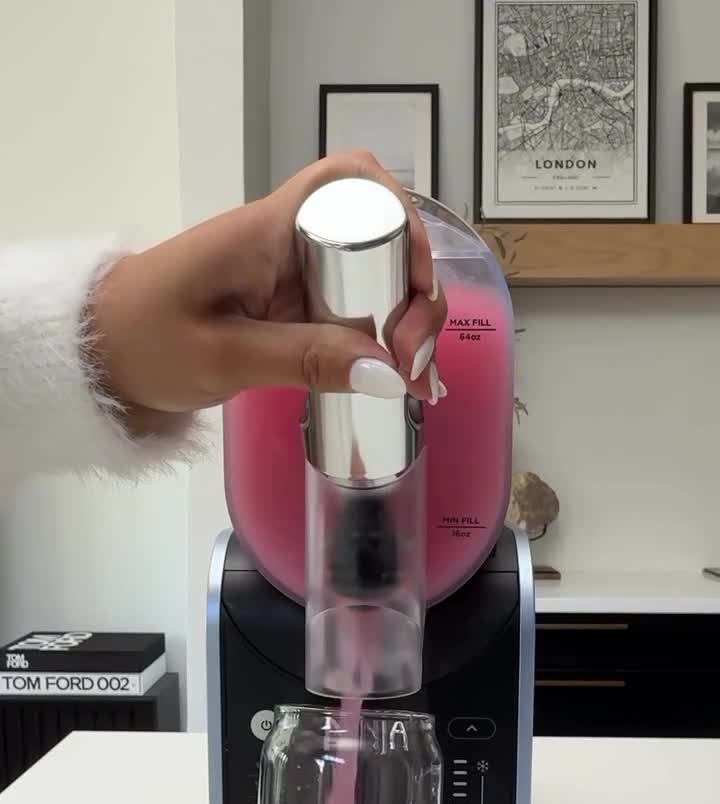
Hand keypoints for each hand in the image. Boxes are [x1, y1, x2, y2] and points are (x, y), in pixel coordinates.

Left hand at [92, 151, 446, 421]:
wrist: (96, 357)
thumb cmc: (142, 343)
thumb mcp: (222, 358)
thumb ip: (305, 359)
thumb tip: (390, 369)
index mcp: (267, 231)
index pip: (352, 183)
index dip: (401, 221)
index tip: (414, 290)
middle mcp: (286, 242)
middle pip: (379, 237)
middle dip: (414, 291)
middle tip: (415, 361)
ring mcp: (288, 276)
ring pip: (372, 279)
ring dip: (403, 322)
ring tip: (412, 379)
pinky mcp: (286, 308)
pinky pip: (348, 312)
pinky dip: (378, 342)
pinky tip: (394, 380)